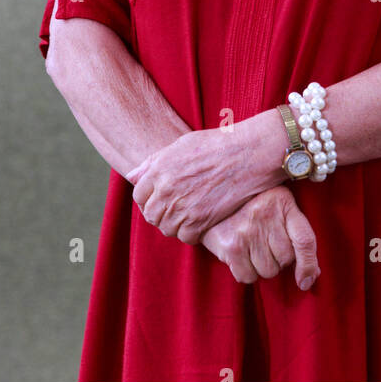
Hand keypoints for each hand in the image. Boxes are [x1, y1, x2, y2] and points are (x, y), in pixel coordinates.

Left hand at [127, 124, 261, 243]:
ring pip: (166, 228)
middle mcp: (166, 190)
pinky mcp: (200, 221)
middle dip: (160, 214)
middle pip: (151, 215)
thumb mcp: (182, 144)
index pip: (139, 195)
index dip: (148, 198)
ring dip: (175, 225)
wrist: (248, 154)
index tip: (160, 199)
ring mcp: (182, 207)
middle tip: (175, 209)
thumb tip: (132, 175)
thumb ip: (154, 162)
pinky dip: (191, 233)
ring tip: (189, 215)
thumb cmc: (218, 144)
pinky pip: (185, 237)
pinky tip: (201, 221)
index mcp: (159, 169)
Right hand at [202, 187, 320, 289]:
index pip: (305, 240)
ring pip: (268, 271)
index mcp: (283, 202)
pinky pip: (248, 276)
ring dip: (261, 266)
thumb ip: (298, 234)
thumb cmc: (251, 205)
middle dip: (277, 258)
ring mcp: (247, 230)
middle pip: (285, 259)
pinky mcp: (231, 245)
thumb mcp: (278, 206)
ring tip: (251, 247)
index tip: (305, 282)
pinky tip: (239, 254)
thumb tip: (312, 276)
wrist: (211, 196)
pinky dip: (245, 272)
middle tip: (264, 244)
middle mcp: (266, 215)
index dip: (309, 265)